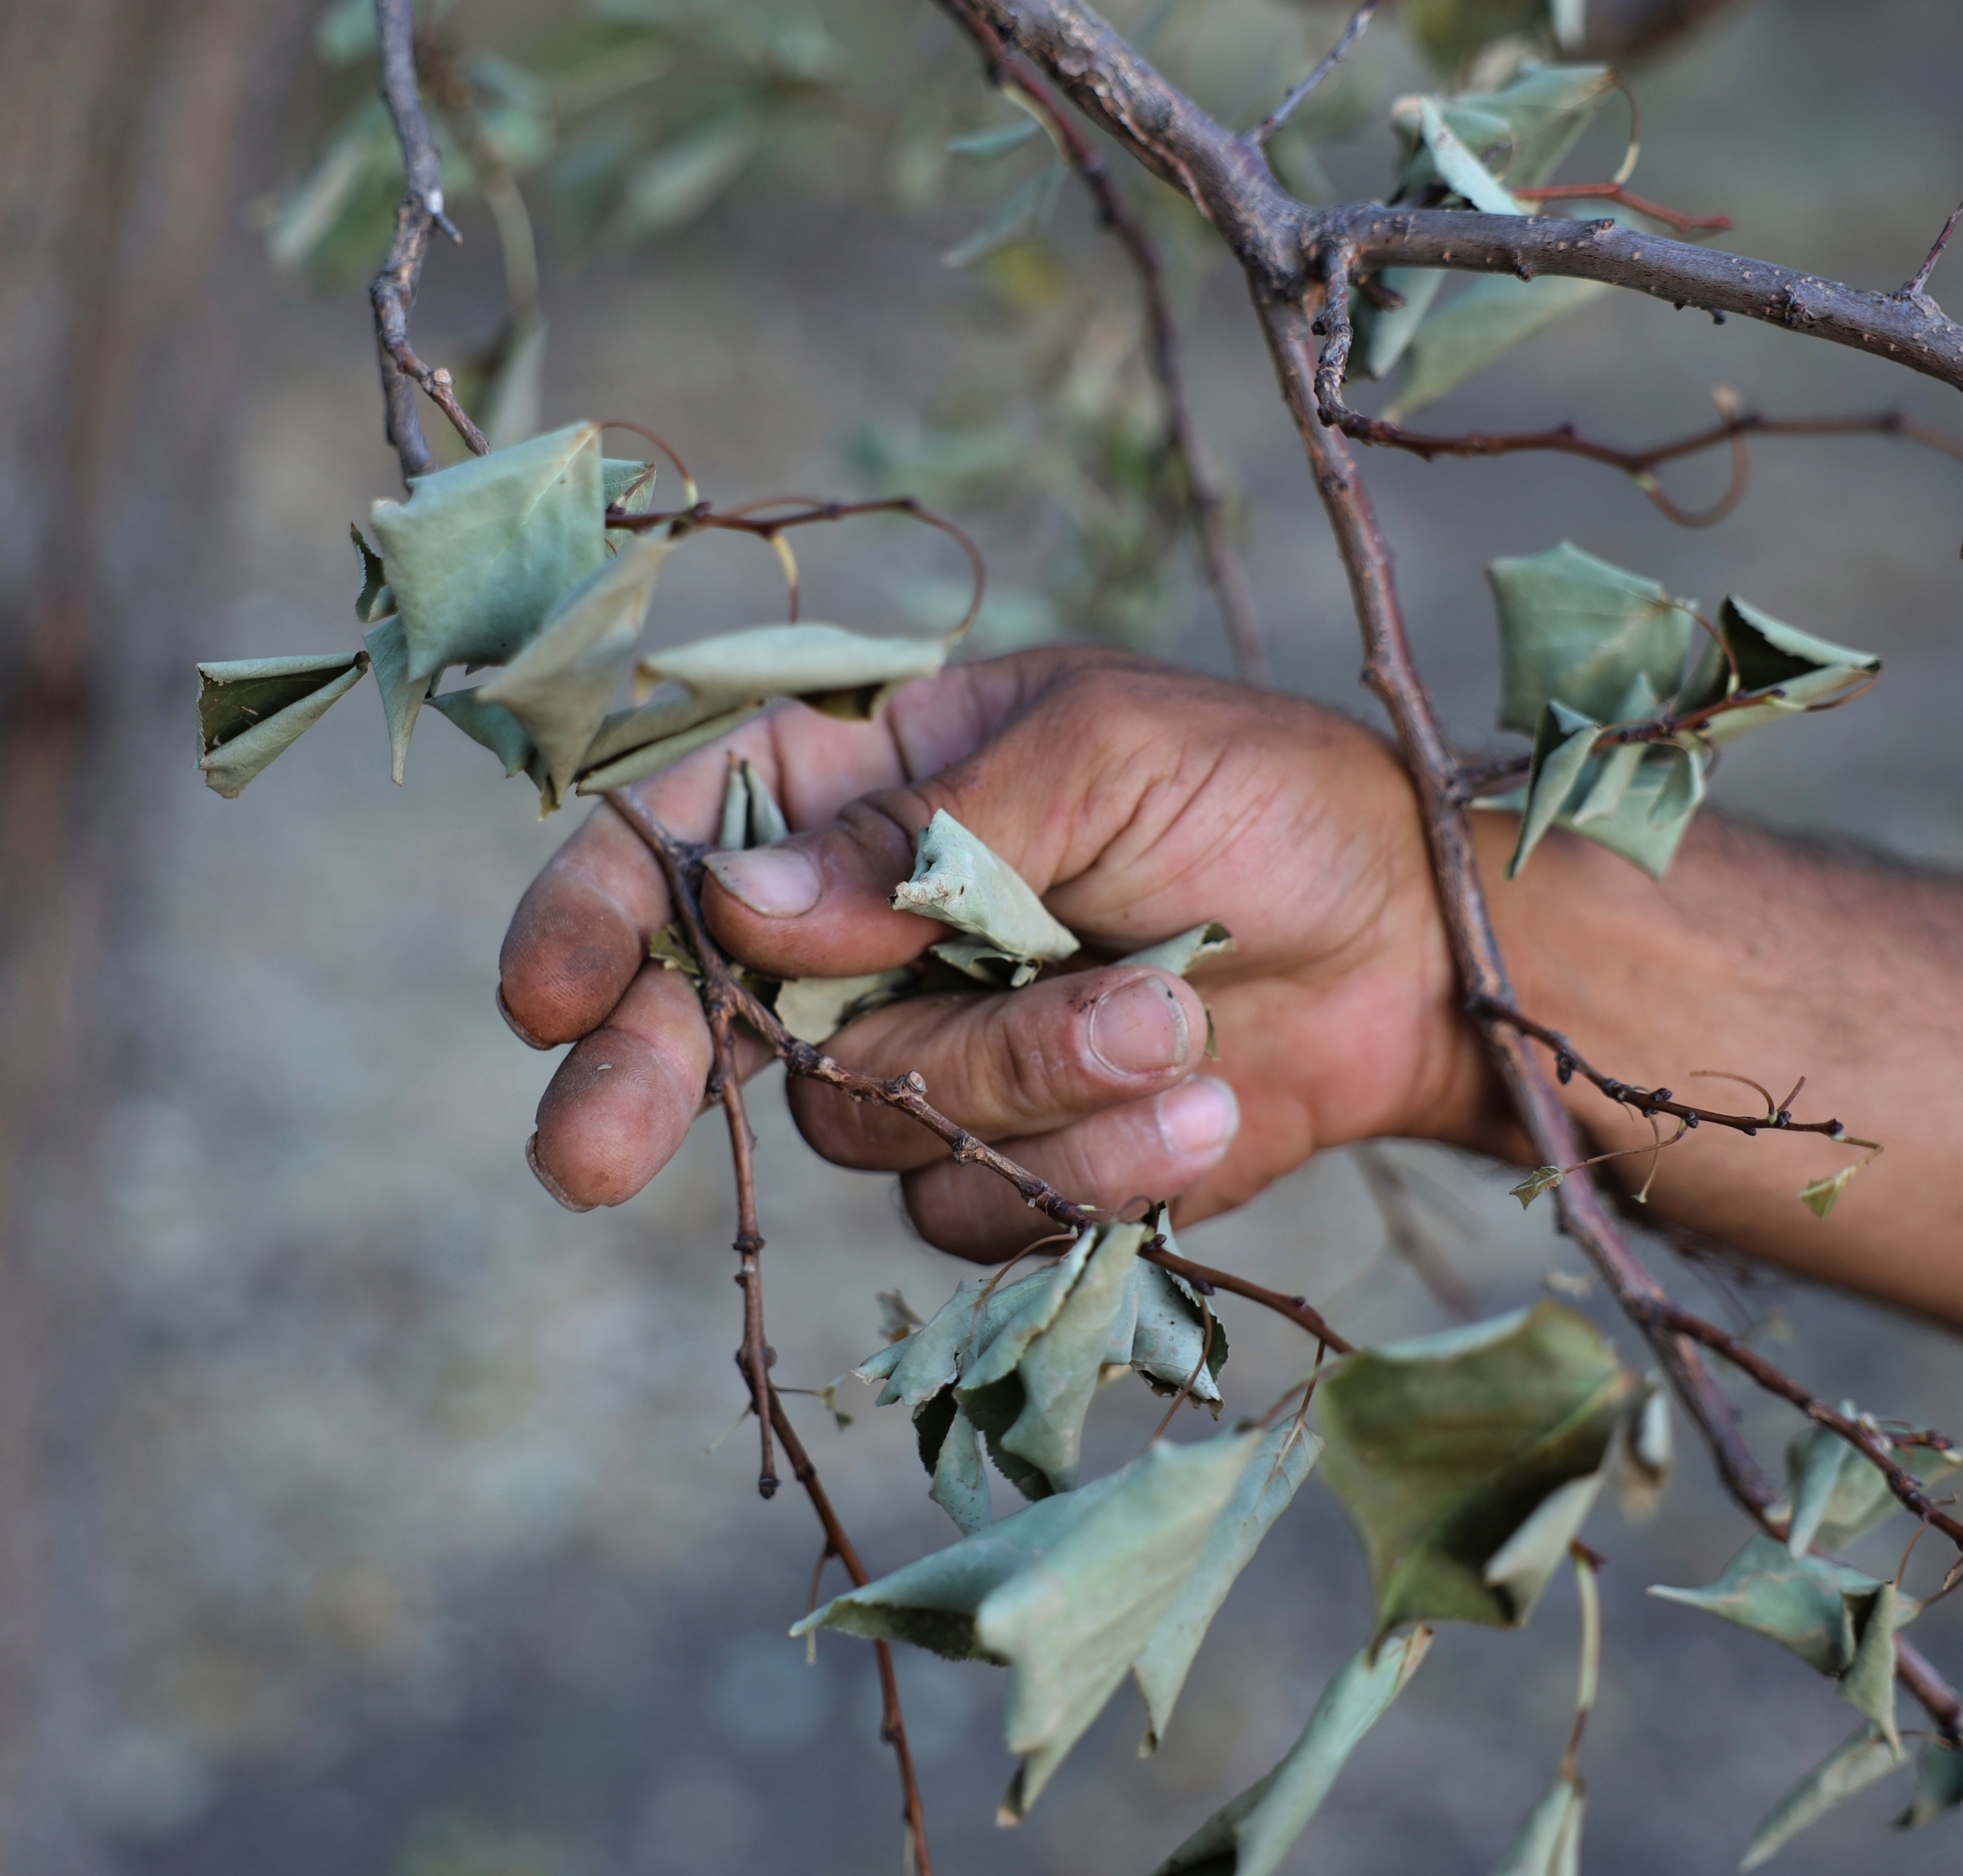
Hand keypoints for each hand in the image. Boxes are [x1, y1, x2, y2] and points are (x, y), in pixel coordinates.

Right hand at [498, 647, 1503, 1259]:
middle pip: (703, 1017)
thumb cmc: (1266, 803)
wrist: (1419, 954)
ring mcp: (934, 1053)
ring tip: (1169, 1010)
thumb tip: (743, 905)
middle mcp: (871, 930)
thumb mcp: (1102, 756)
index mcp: (872, 784)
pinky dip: (1090, 1164)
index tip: (543, 996)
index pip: (687, 839)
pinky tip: (1202, 1099)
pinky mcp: (1009, 1164)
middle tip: (584, 1156)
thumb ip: (923, 834)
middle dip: (643, 1079)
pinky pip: (976, 1206)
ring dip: (1024, 1080)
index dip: (601, 914)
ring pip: (870, 1122)